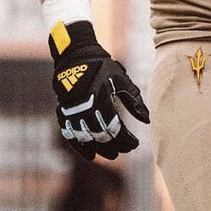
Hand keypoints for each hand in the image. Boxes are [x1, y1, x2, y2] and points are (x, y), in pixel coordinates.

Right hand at [49, 20, 149, 159]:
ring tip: (111, 155)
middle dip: (114, 146)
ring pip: (85, 138)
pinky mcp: (63, 112)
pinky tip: (90, 155)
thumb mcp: (122, 80)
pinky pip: (69, 134)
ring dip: (99, 149)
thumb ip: (134, 100)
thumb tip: (147, 120)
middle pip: (100, 136)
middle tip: (125, 151)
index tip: (135, 144)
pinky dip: (79, 146)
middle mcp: (84, 108)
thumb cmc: (103, 67)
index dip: (126, 140)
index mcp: (100, 100)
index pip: (115, 128)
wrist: (75, 55)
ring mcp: (71, 111)